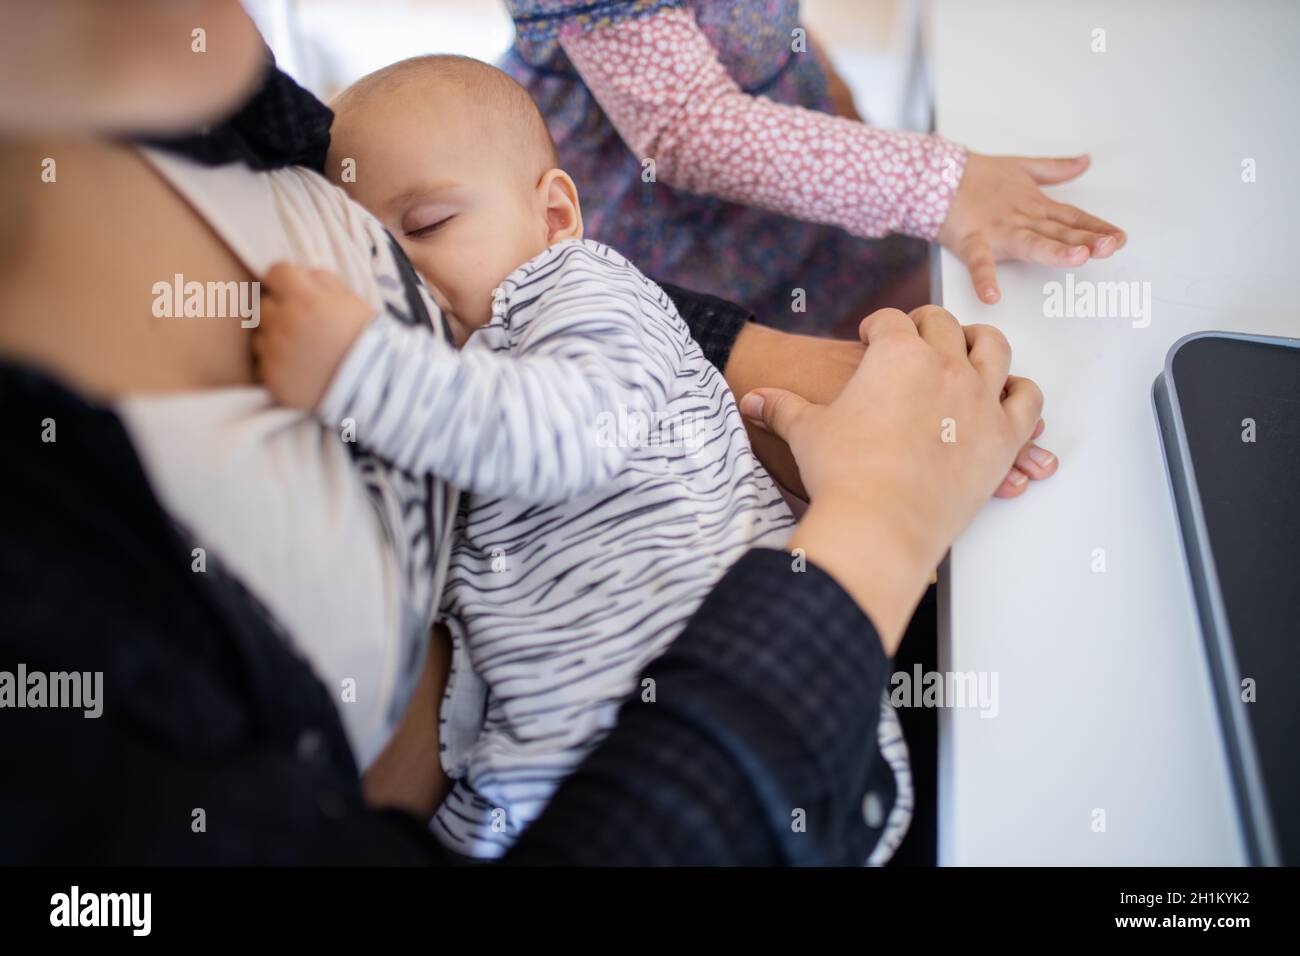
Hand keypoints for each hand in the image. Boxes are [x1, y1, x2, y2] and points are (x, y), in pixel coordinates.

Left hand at [253, 262, 372, 409]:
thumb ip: (323, 280)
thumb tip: (301, 274)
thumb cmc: (365, 339)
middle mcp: (286, 323)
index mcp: (306, 300)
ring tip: (303, 348)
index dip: (286, 279)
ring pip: (261, 333)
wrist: (372, 386)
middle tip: (304, 324)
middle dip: (281, 309)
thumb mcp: (352, 301)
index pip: (276, 272)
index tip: (294, 290)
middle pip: (265, 303)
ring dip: (276, 336)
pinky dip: (277, 363)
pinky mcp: (272, 377)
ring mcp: (276, 352)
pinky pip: (264, 361)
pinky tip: (300, 367)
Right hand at [738, 306, 1043, 648]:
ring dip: (982, 344)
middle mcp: (944, 365)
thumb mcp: (805, 432)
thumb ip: (780, 408)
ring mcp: (979, 397)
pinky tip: (1010, 395)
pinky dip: (1022, 394)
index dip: (878, 326)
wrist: (876, 522)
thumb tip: (751, 401)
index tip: (872, 335)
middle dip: (929, 325)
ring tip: (971, 352)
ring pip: (994, 349)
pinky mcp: (1003, 437)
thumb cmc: (841, 474)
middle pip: (945, 324)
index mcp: (896, 354)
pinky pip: (1027, 401)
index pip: (890, 321)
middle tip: (919, 337)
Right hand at [938, 152, 1125, 303]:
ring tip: (1077, 258)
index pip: (1073, 218)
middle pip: (1059, 231)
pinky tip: (992, 296)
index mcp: (1035, 206)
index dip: (1097, 228)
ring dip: (1053, 250)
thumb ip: (1056, 169)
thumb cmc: (978, 176)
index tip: (1119, 239)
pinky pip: (978, 261)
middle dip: (1086, 239)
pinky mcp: (971, 240)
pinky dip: (984, 278)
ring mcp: (998, 230)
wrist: (937, 175)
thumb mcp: (1022, 168)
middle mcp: (1022, 219)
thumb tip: (1085, 161)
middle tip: (1110, 246)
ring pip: (1030, 242)